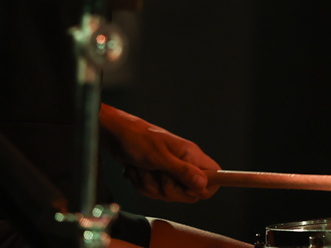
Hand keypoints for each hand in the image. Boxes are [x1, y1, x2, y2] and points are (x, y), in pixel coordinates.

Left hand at [99, 105, 219, 202]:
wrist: (116, 136)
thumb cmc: (138, 138)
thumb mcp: (160, 157)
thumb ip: (183, 172)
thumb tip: (205, 184)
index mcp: (190, 155)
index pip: (215, 176)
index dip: (205, 187)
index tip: (188, 187)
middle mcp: (183, 163)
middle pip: (189, 193)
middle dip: (168, 190)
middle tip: (158, 175)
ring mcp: (169, 171)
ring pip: (168, 194)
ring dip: (150, 185)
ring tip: (143, 169)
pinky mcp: (156, 176)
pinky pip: (154, 193)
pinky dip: (142, 184)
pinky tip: (137, 170)